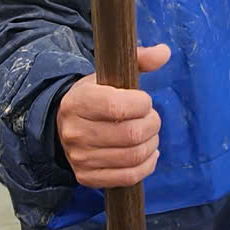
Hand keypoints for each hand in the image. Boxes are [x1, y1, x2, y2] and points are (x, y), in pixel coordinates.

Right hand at [55, 44, 171, 187]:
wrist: (65, 125)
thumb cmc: (96, 97)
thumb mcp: (110, 75)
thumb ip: (138, 59)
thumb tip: (164, 52)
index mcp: (78, 101)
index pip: (118, 107)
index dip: (142, 104)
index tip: (144, 101)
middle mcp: (75, 132)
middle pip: (131, 134)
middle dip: (152, 124)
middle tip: (151, 119)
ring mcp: (80, 158)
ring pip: (133, 156)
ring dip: (151, 144)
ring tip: (149, 135)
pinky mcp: (87, 177)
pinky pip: (128, 177)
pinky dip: (147, 165)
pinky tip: (148, 153)